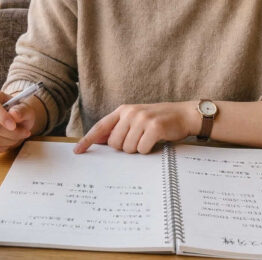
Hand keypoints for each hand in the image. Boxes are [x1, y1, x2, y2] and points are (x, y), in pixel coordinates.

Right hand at [0, 90, 37, 154]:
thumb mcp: (25, 109)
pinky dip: (4, 148)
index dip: (1, 116)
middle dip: (12, 133)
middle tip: (25, 132)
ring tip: (18, 136)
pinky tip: (9, 141)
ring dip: (10, 141)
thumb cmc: (20, 113)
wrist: (16, 122)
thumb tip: (14, 114)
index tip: (13, 126)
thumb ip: (22, 110)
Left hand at [74, 102, 195, 154]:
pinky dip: (148, 150)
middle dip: (124, 148)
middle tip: (138, 141)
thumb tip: (101, 141)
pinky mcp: (154, 128)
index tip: (77, 151)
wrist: (184, 115)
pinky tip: (155, 142)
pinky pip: (142, 149)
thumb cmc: (158, 120)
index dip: (88, 139)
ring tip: (147, 139)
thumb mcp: (136, 119)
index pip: (101, 127)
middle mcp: (130, 113)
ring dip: (137, 149)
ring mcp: (142, 119)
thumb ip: (119, 128)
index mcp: (123, 111)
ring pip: (128, 148)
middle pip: (115, 143)